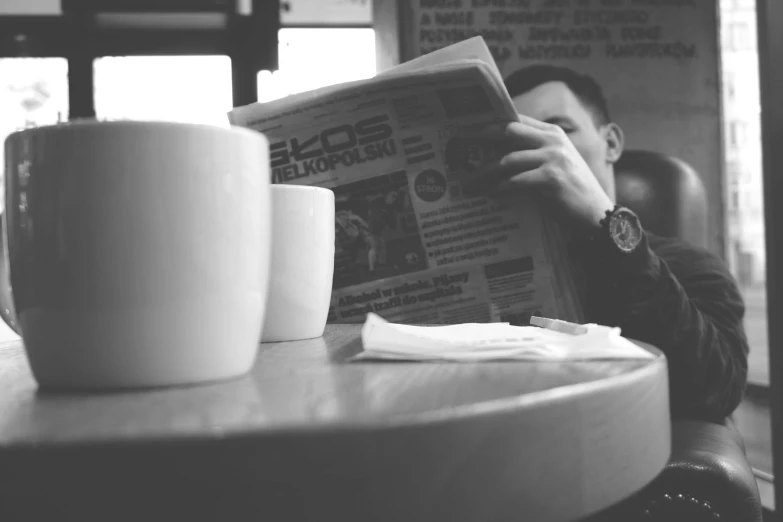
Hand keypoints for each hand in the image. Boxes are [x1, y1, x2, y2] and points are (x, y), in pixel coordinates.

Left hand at [464, 114, 613, 233]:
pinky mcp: (551, 179)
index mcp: (553, 134)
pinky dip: (497, 189)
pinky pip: (513, 182)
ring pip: (506, 160)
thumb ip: (530, 156)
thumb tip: (493, 158)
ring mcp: (553, 158)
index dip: (490, 121)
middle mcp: (553, 141)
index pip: (516, 119)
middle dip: (479, 135)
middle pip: (508, 130)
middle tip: (456, 143)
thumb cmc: (571, 194)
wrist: (597, 217)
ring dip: (483, 173)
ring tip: (468, 184)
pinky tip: (488, 195)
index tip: (468, 126)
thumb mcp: (553, 166)